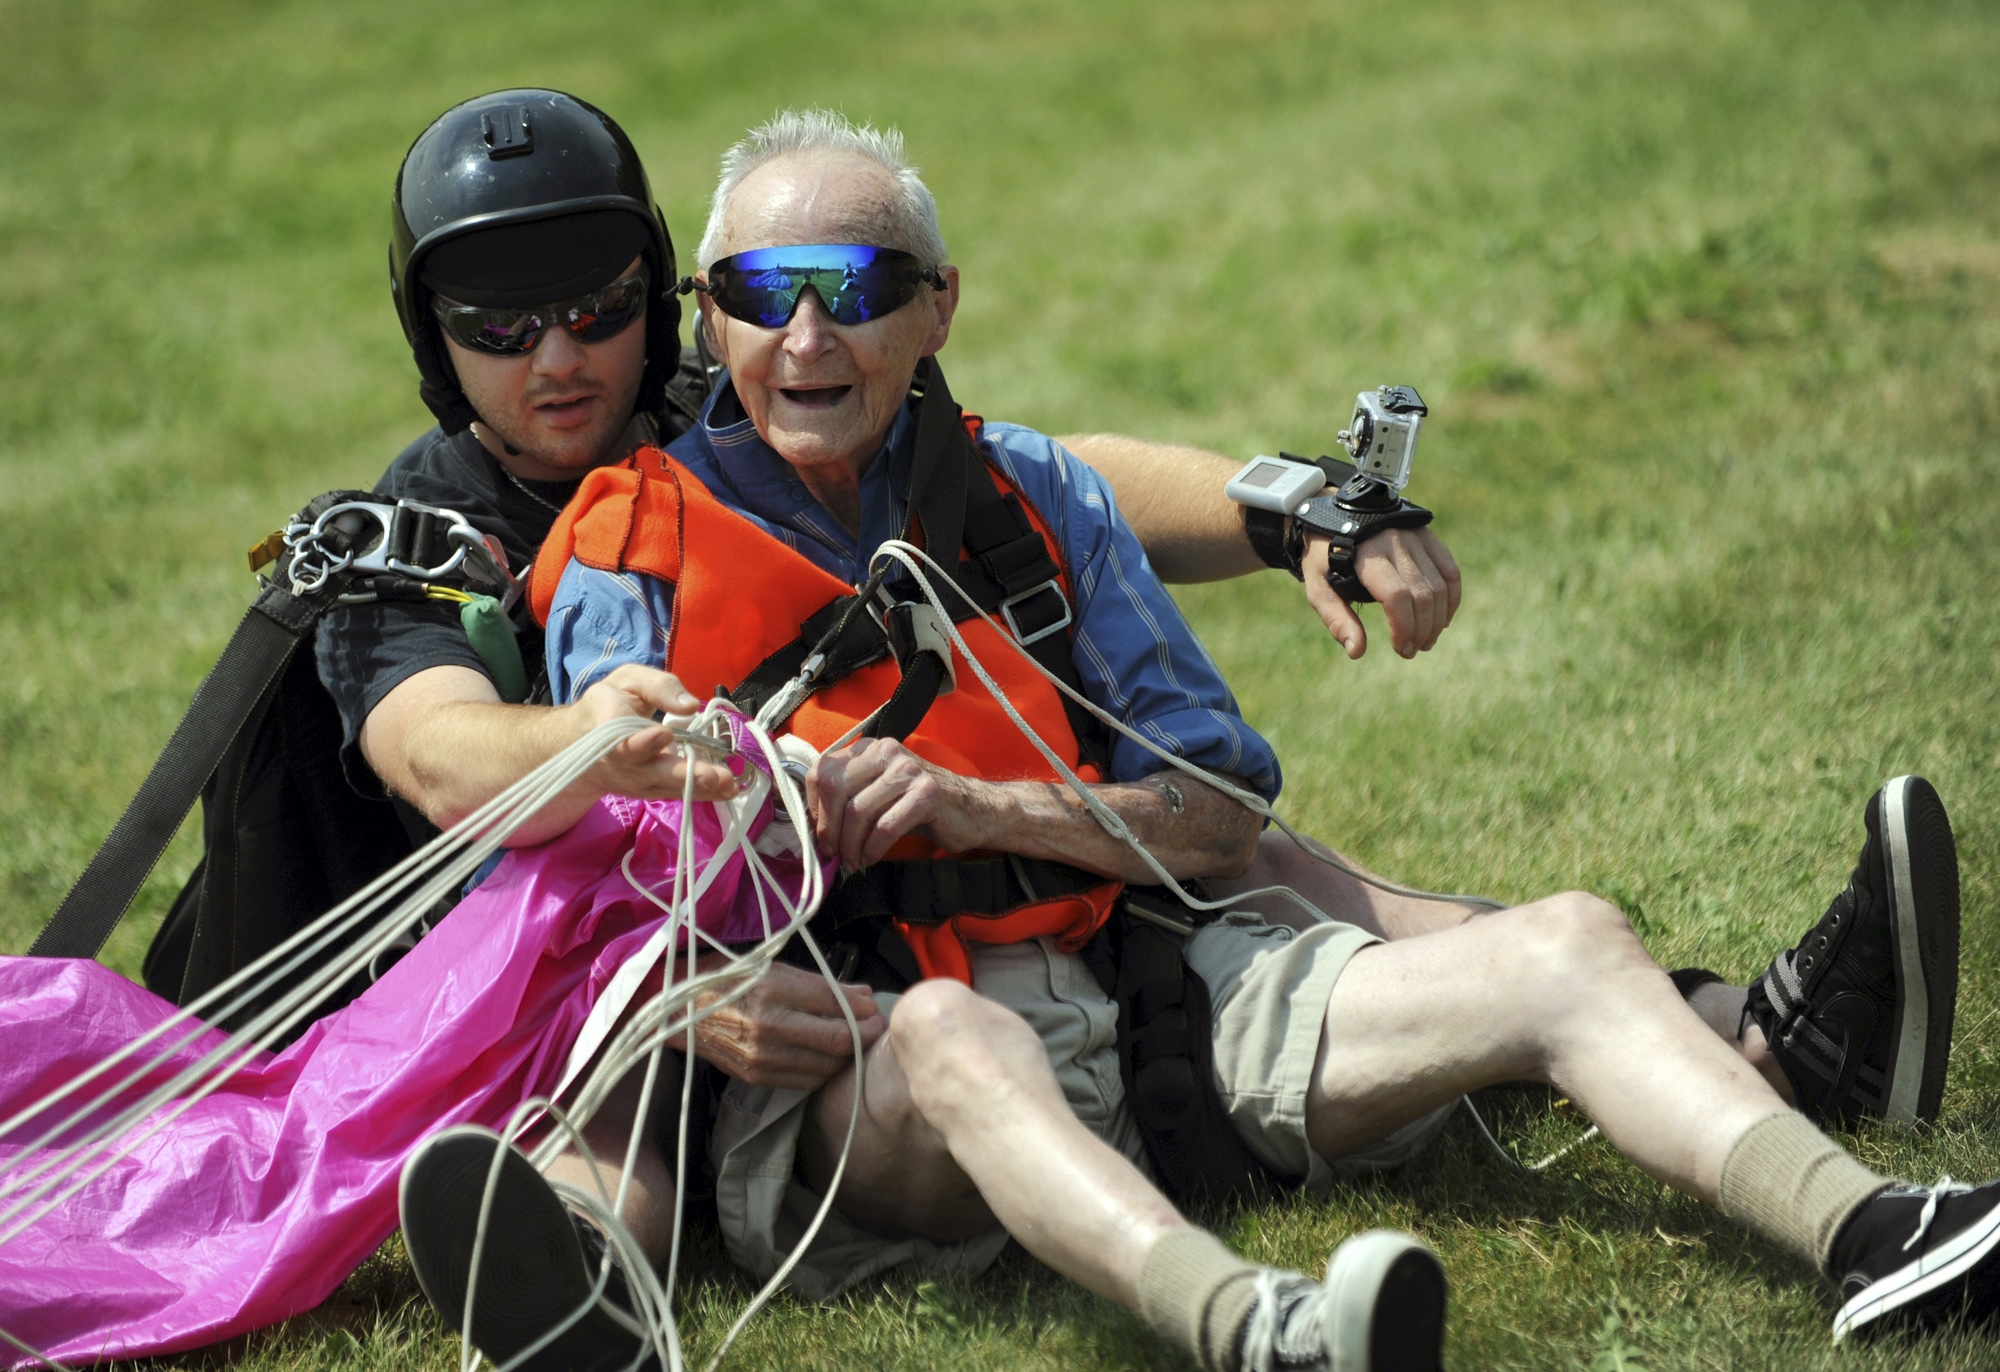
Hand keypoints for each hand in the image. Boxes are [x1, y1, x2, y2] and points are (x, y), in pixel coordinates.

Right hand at [571, 665, 740, 802]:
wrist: (580, 741)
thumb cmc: (610, 704)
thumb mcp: (629, 680)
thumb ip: (658, 687)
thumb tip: (689, 704)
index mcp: (610, 728)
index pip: (622, 741)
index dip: (642, 742)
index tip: (664, 734)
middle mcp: (621, 762)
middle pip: (651, 771)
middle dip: (684, 774)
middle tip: (713, 775)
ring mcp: (634, 780)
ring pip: (666, 786)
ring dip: (698, 787)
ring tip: (727, 785)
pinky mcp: (648, 790)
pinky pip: (674, 793)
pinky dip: (701, 793)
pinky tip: (727, 790)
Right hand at [674, 960, 886, 1089]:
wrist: (677, 1010)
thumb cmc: (727, 979)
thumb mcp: (774, 967)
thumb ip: (822, 984)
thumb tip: (864, 994)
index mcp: (773, 989)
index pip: (835, 1005)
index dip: (864, 1011)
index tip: (876, 1010)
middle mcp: (768, 1025)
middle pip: (836, 1040)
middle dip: (864, 1036)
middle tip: (875, 1029)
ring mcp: (761, 1056)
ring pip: (824, 1065)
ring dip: (846, 1057)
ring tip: (855, 1044)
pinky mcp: (755, 1076)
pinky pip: (803, 1081)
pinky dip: (822, 1071)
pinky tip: (827, 1059)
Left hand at [807, 738, 990, 871]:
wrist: (973, 810)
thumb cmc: (919, 806)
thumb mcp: (878, 795)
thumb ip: (849, 800)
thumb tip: (814, 832)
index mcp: (869, 749)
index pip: (822, 772)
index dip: (813, 808)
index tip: (820, 835)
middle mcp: (886, 752)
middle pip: (835, 789)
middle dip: (829, 829)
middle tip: (833, 854)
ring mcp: (908, 770)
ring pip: (858, 810)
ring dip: (850, 845)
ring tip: (852, 862)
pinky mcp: (927, 792)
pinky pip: (886, 826)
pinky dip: (873, 849)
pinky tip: (871, 859)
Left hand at [1301, 526, 1461, 659]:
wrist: (1334, 511)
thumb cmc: (1324, 554)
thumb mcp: (1317, 585)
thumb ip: (1335, 618)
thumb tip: (1357, 652)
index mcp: (1366, 555)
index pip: (1397, 596)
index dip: (1404, 627)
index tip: (1399, 647)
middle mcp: (1395, 542)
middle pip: (1423, 594)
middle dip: (1421, 629)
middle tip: (1410, 651)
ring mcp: (1415, 536)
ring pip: (1440, 584)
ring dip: (1438, 619)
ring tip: (1425, 641)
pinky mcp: (1427, 534)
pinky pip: (1449, 570)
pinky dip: (1451, 598)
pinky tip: (1442, 620)